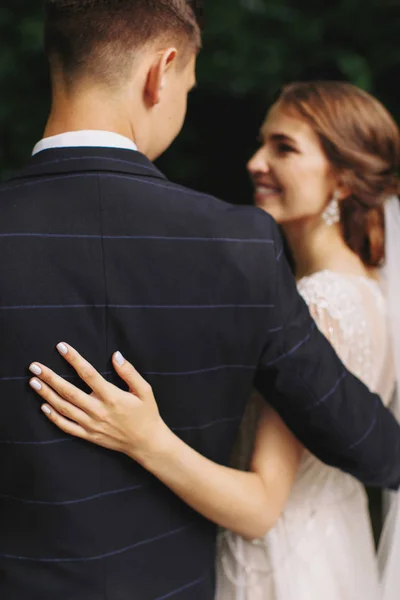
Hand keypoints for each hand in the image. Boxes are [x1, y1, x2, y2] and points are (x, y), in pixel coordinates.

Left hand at [28, 344, 167, 460]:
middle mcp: (98, 410)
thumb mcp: (145, 390)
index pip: (88, 373)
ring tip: (33, 382)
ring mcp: (91, 424)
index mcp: (112, 396)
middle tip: (34, 366)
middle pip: (68, 391)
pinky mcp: (88, 435)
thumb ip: (129, 372)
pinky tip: (43, 406)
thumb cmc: (147, 414)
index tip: (61, 347)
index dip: (74, 359)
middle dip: (49, 377)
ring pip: (63, 408)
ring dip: (46, 394)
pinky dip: (53, 417)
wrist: (147, 443)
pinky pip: (66, 427)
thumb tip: (116, 355)